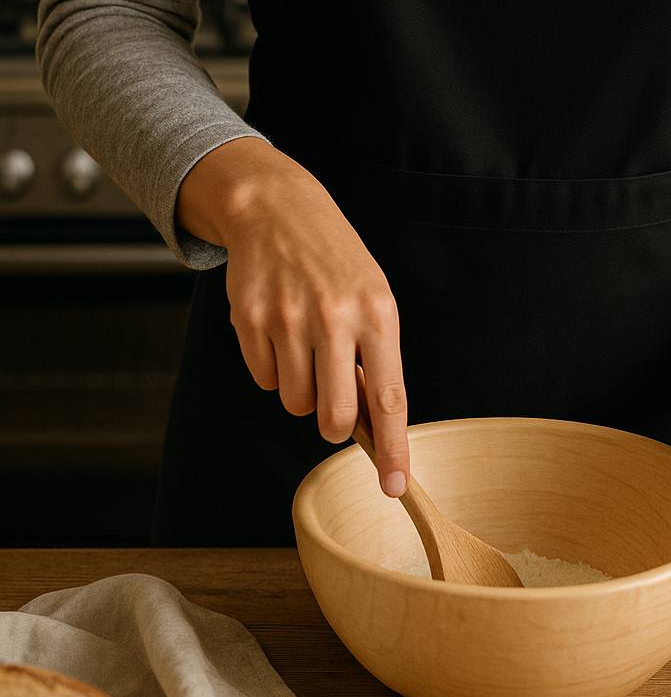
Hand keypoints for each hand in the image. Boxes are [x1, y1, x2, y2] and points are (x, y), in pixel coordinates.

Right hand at [175, 137, 409, 494]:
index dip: (393, 449)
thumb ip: (375, 358)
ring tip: (305, 350)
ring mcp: (287, 318)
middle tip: (333, 407)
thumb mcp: (372, 298)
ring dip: (301, 392)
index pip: (389, 397)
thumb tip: (374, 426)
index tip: (396, 487)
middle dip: (333, 425)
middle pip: (334, 416)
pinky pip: (263, 380)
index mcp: (376, 313)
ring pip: (294, 402)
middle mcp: (333, 317)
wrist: (277, 209)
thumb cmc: (335, 262)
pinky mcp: (248, 319)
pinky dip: (272, 370)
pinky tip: (278, 333)